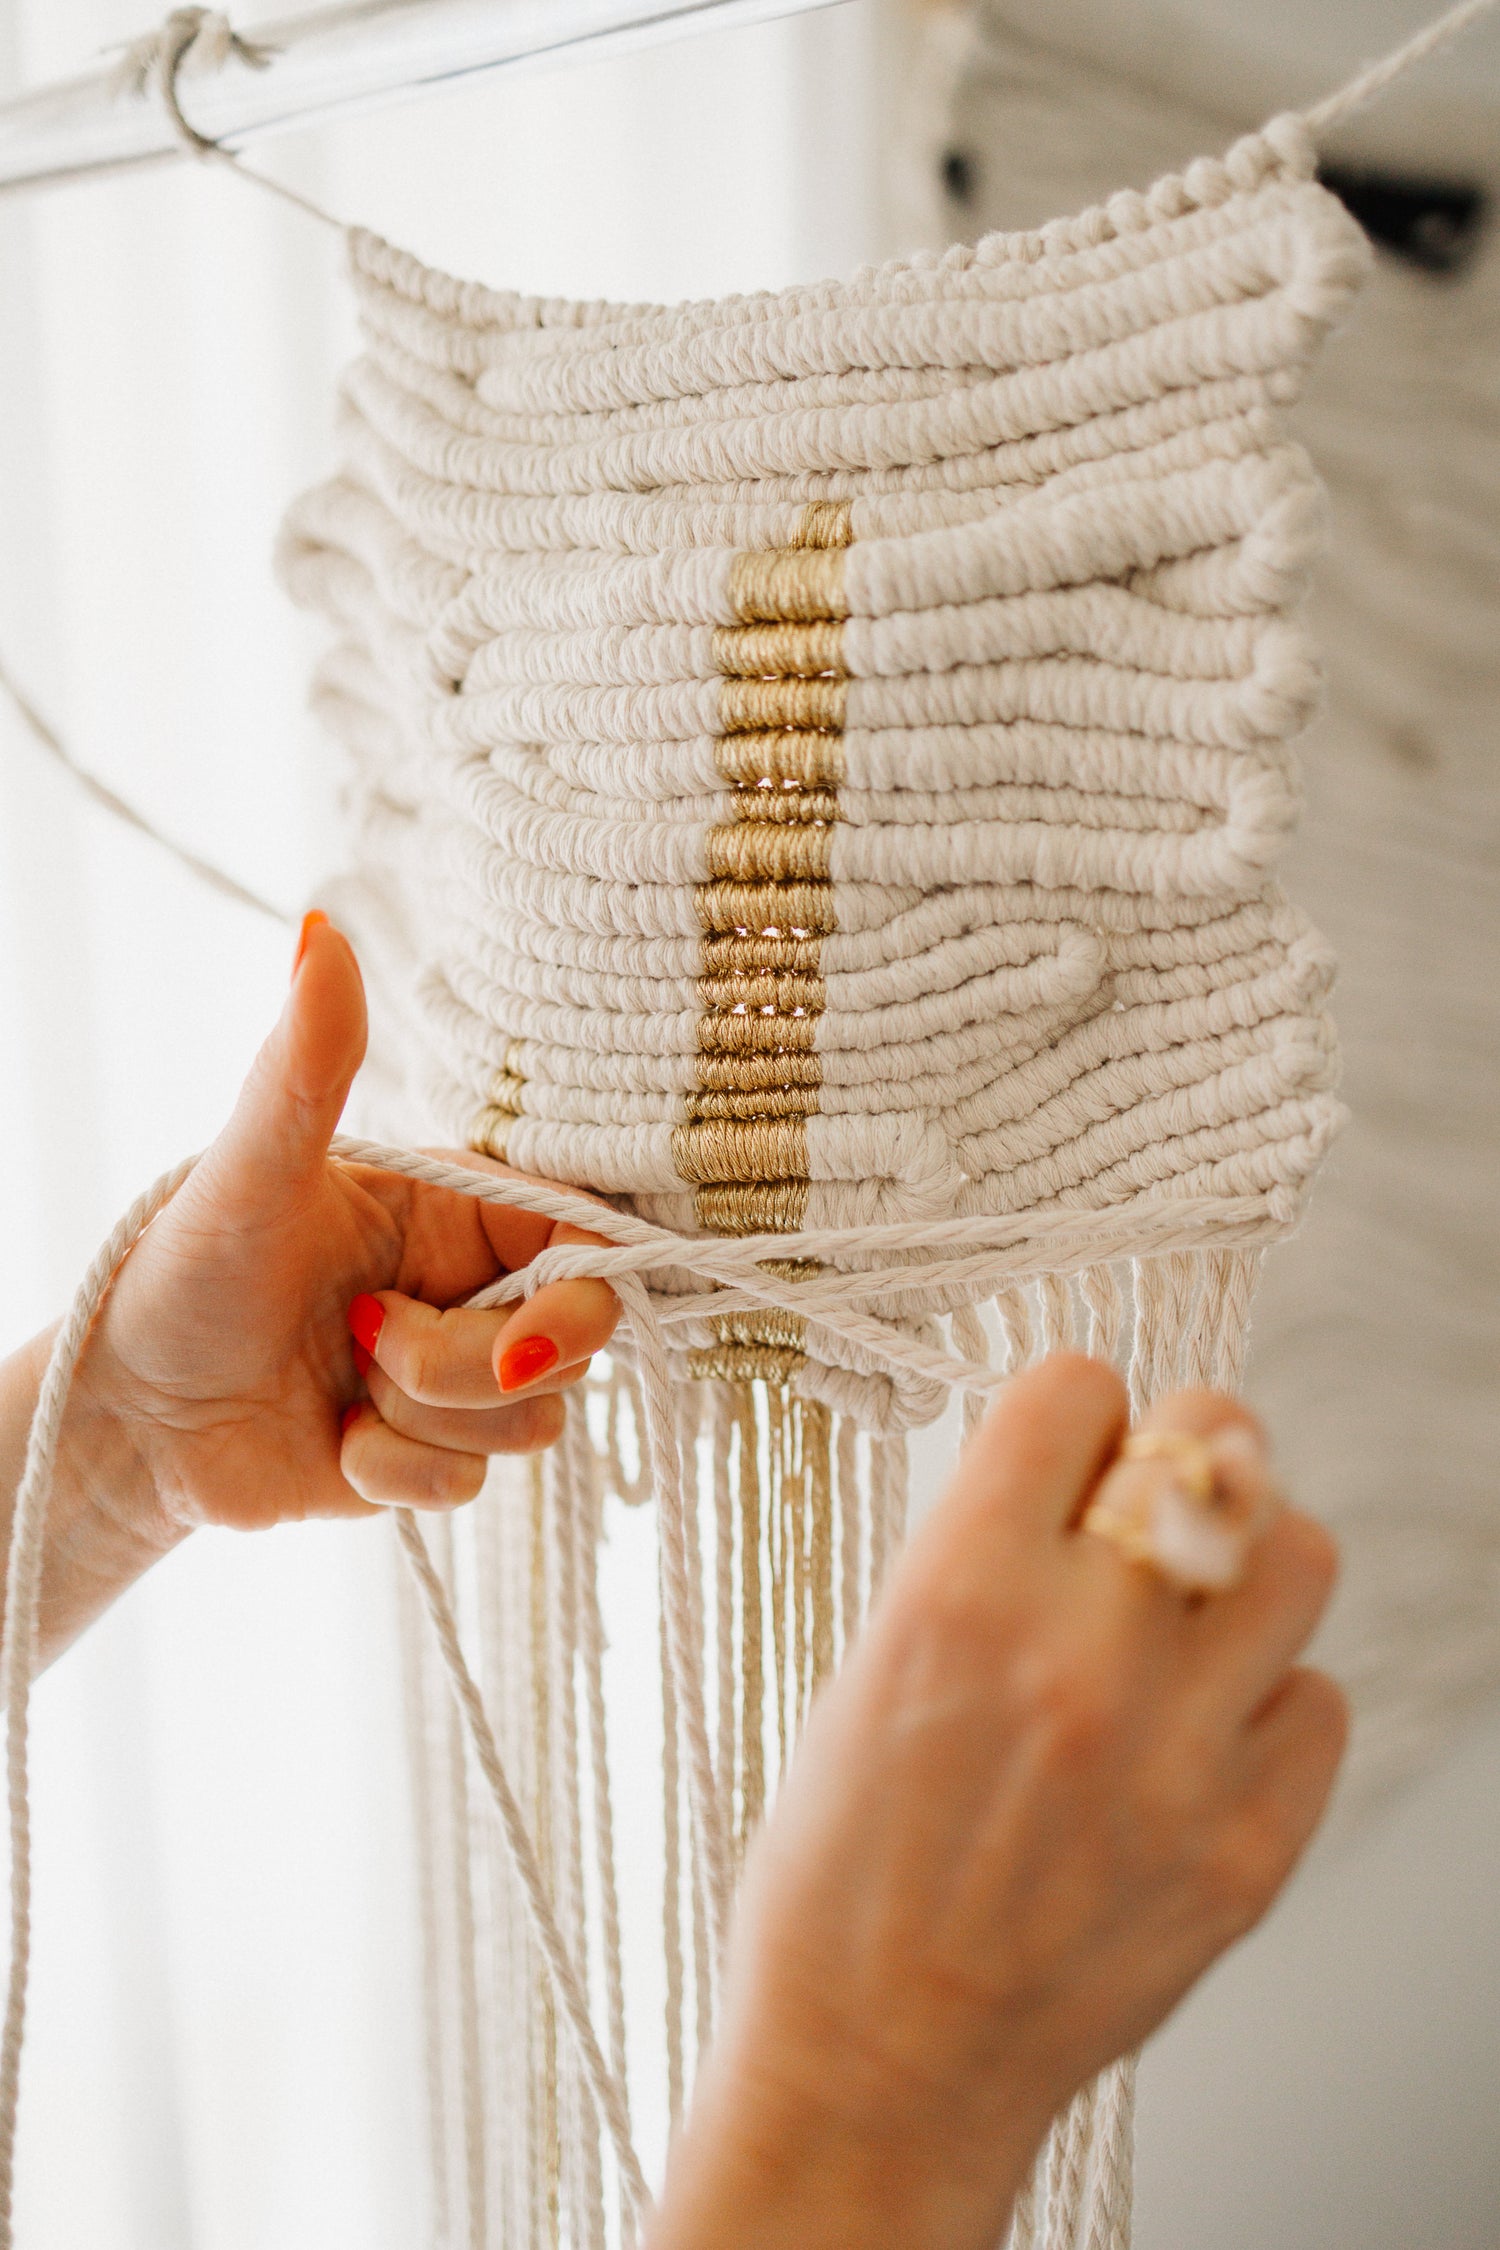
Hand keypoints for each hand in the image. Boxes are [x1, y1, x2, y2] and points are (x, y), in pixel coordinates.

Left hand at [66, 912, 615, 1564]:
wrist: (126, 1415)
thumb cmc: (182, 1272)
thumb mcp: (252, 1169)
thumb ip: (306, 1063)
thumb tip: (319, 931)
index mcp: (459, 1210)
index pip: (589, 1244)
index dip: (582, 1295)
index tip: (526, 1330)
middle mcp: (473, 1291)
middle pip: (572, 1345)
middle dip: (469, 1363)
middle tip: (367, 1335)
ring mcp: (455, 1380)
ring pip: (532, 1421)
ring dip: (422, 1415)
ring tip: (340, 1379)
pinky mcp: (427, 1457)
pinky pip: (473, 1484)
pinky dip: (396, 1471)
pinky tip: (334, 1441)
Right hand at [651, 1356, 1345, 2249]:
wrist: (877, 2066)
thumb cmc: (843, 1874)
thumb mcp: (872, 1664)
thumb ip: (988, 1553)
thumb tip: (1089, 1468)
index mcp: (958, 1588)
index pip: (1077, 1388)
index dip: (1069, 1413)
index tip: (1064, 1450)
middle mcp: (1082, 1650)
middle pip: (1214, 1436)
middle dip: (1178, 1455)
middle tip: (1146, 1511)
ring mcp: (1181, 1750)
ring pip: (1300, 1554)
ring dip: (1245, 1565)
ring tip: (1187, 1618)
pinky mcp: (1248, 1844)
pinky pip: (1318, 1700)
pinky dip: (1267, 1703)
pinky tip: (1199, 1737)